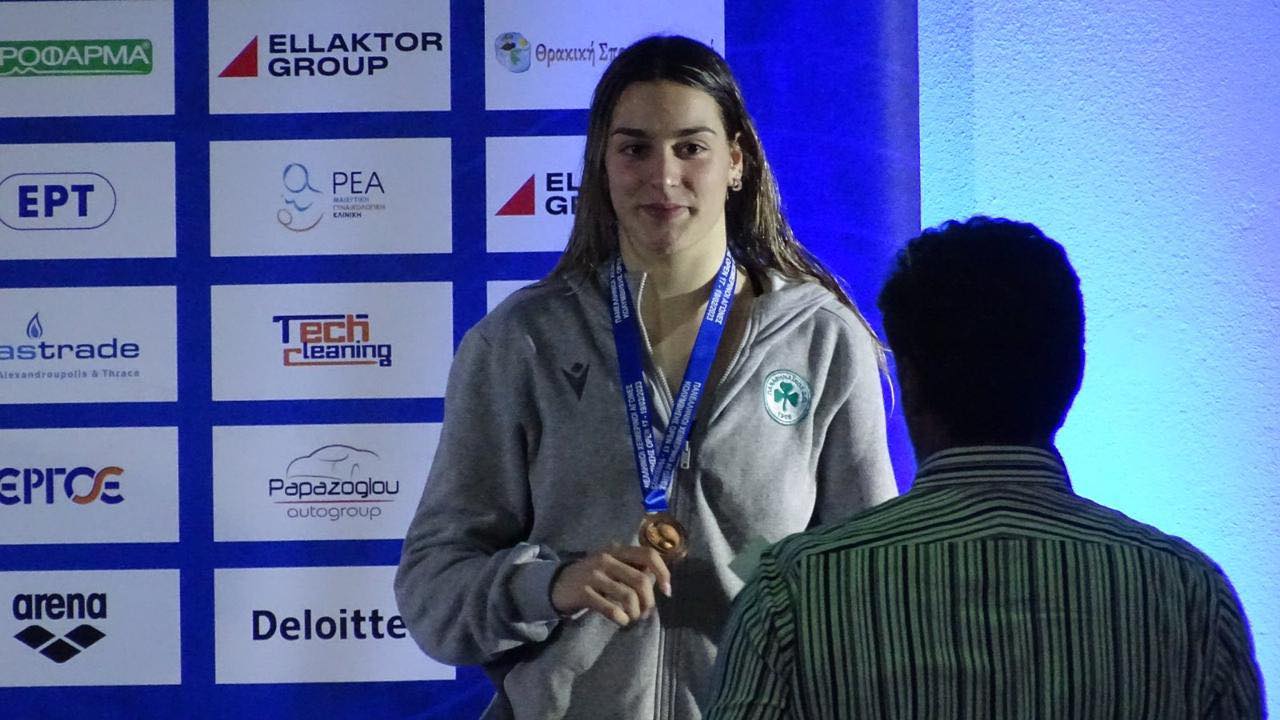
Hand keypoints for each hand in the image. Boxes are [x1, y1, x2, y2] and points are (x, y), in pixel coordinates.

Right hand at [551, 545, 671, 626]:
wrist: (557, 584)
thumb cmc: (592, 577)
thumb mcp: (612, 566)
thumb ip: (633, 569)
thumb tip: (658, 581)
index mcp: (617, 550)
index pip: (648, 555)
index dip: (663, 572)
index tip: (667, 591)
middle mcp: (607, 559)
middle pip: (641, 581)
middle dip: (649, 601)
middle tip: (645, 612)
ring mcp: (594, 575)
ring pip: (628, 596)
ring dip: (635, 612)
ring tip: (632, 617)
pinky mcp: (584, 592)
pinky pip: (611, 608)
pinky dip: (621, 618)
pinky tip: (621, 621)